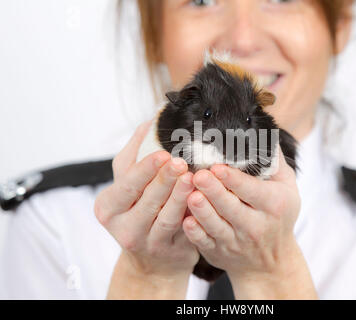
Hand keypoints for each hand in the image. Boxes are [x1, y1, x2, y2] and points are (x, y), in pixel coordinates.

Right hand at [94, 121, 198, 298]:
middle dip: (163, 179)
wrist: (150, 260)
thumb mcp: (129, 186)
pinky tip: (201, 199)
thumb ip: (134, 155)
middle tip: (180, 162)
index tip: (162, 152)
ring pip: (164, 217)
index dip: (144, 168)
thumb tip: (149, 121)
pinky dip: (191, 214)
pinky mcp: (167, 252)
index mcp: (108, 206)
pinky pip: (182, 231)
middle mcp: (122, 227)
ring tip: (192, 178)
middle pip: (145, 200)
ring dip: (179, 196)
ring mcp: (145, 243)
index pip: (126, 183)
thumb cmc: (140, 212)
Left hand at [182, 147, 316, 298]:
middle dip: (213, 191)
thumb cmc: (278, 215)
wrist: (271, 260)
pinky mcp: (219, 252)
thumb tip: (260, 130)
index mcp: (273, 204)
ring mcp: (236, 241)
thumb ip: (274, 161)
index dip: (233, 179)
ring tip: (189, 194)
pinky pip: (205, 243)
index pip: (252, 190)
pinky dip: (195, 233)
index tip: (217, 167)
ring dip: (201, 210)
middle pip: (231, 207)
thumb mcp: (287, 187)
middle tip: (197, 175)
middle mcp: (255, 225)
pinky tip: (185, 220)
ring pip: (215, 226)